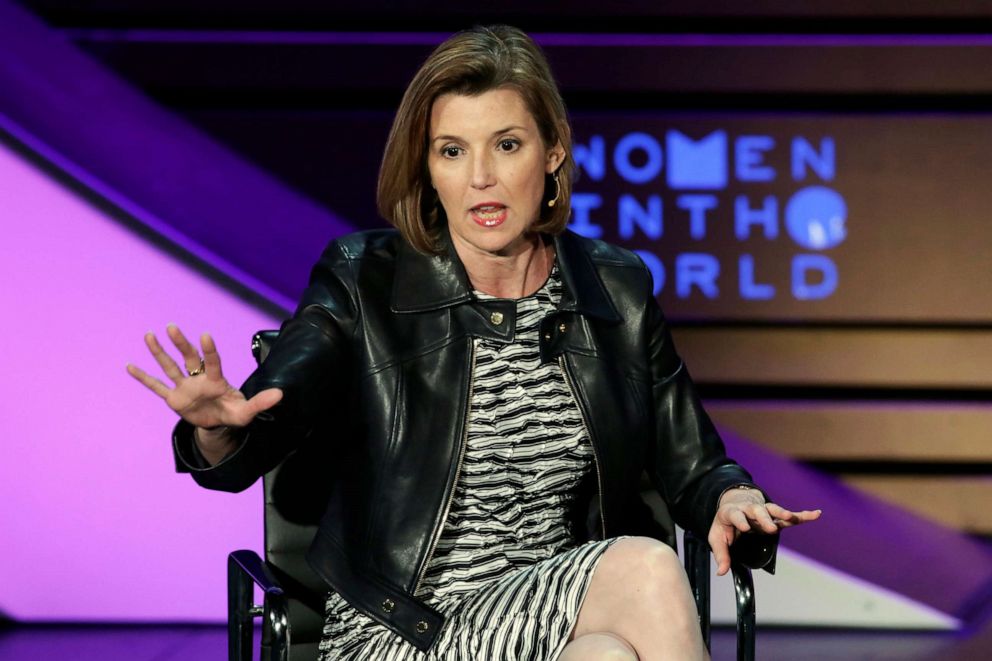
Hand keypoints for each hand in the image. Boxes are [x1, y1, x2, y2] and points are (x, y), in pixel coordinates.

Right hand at [127, 324, 282, 448]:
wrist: (218, 423)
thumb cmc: (234, 412)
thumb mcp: (247, 411)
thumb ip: (260, 402)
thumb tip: (281, 394)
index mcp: (216, 381)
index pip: (212, 362)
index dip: (209, 350)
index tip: (204, 335)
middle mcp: (198, 379)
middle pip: (188, 358)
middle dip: (180, 344)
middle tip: (172, 327)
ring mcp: (184, 387)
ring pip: (170, 367)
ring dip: (159, 352)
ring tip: (149, 335)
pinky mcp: (174, 398)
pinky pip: (156, 387)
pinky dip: (144, 378)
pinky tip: (129, 366)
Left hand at [708, 486, 820, 575]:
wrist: (734, 506)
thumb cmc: (725, 525)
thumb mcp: (717, 538)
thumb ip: (721, 554)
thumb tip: (722, 572)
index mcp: (732, 512)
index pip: (735, 515)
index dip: (740, 520)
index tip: (745, 527)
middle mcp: (748, 509)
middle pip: (757, 511)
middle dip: (764, 519)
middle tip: (771, 528)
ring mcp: (762, 511)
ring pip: (773, 510)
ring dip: (782, 513)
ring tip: (790, 517)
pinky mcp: (774, 516)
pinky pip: (789, 516)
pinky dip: (802, 515)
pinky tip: (816, 514)